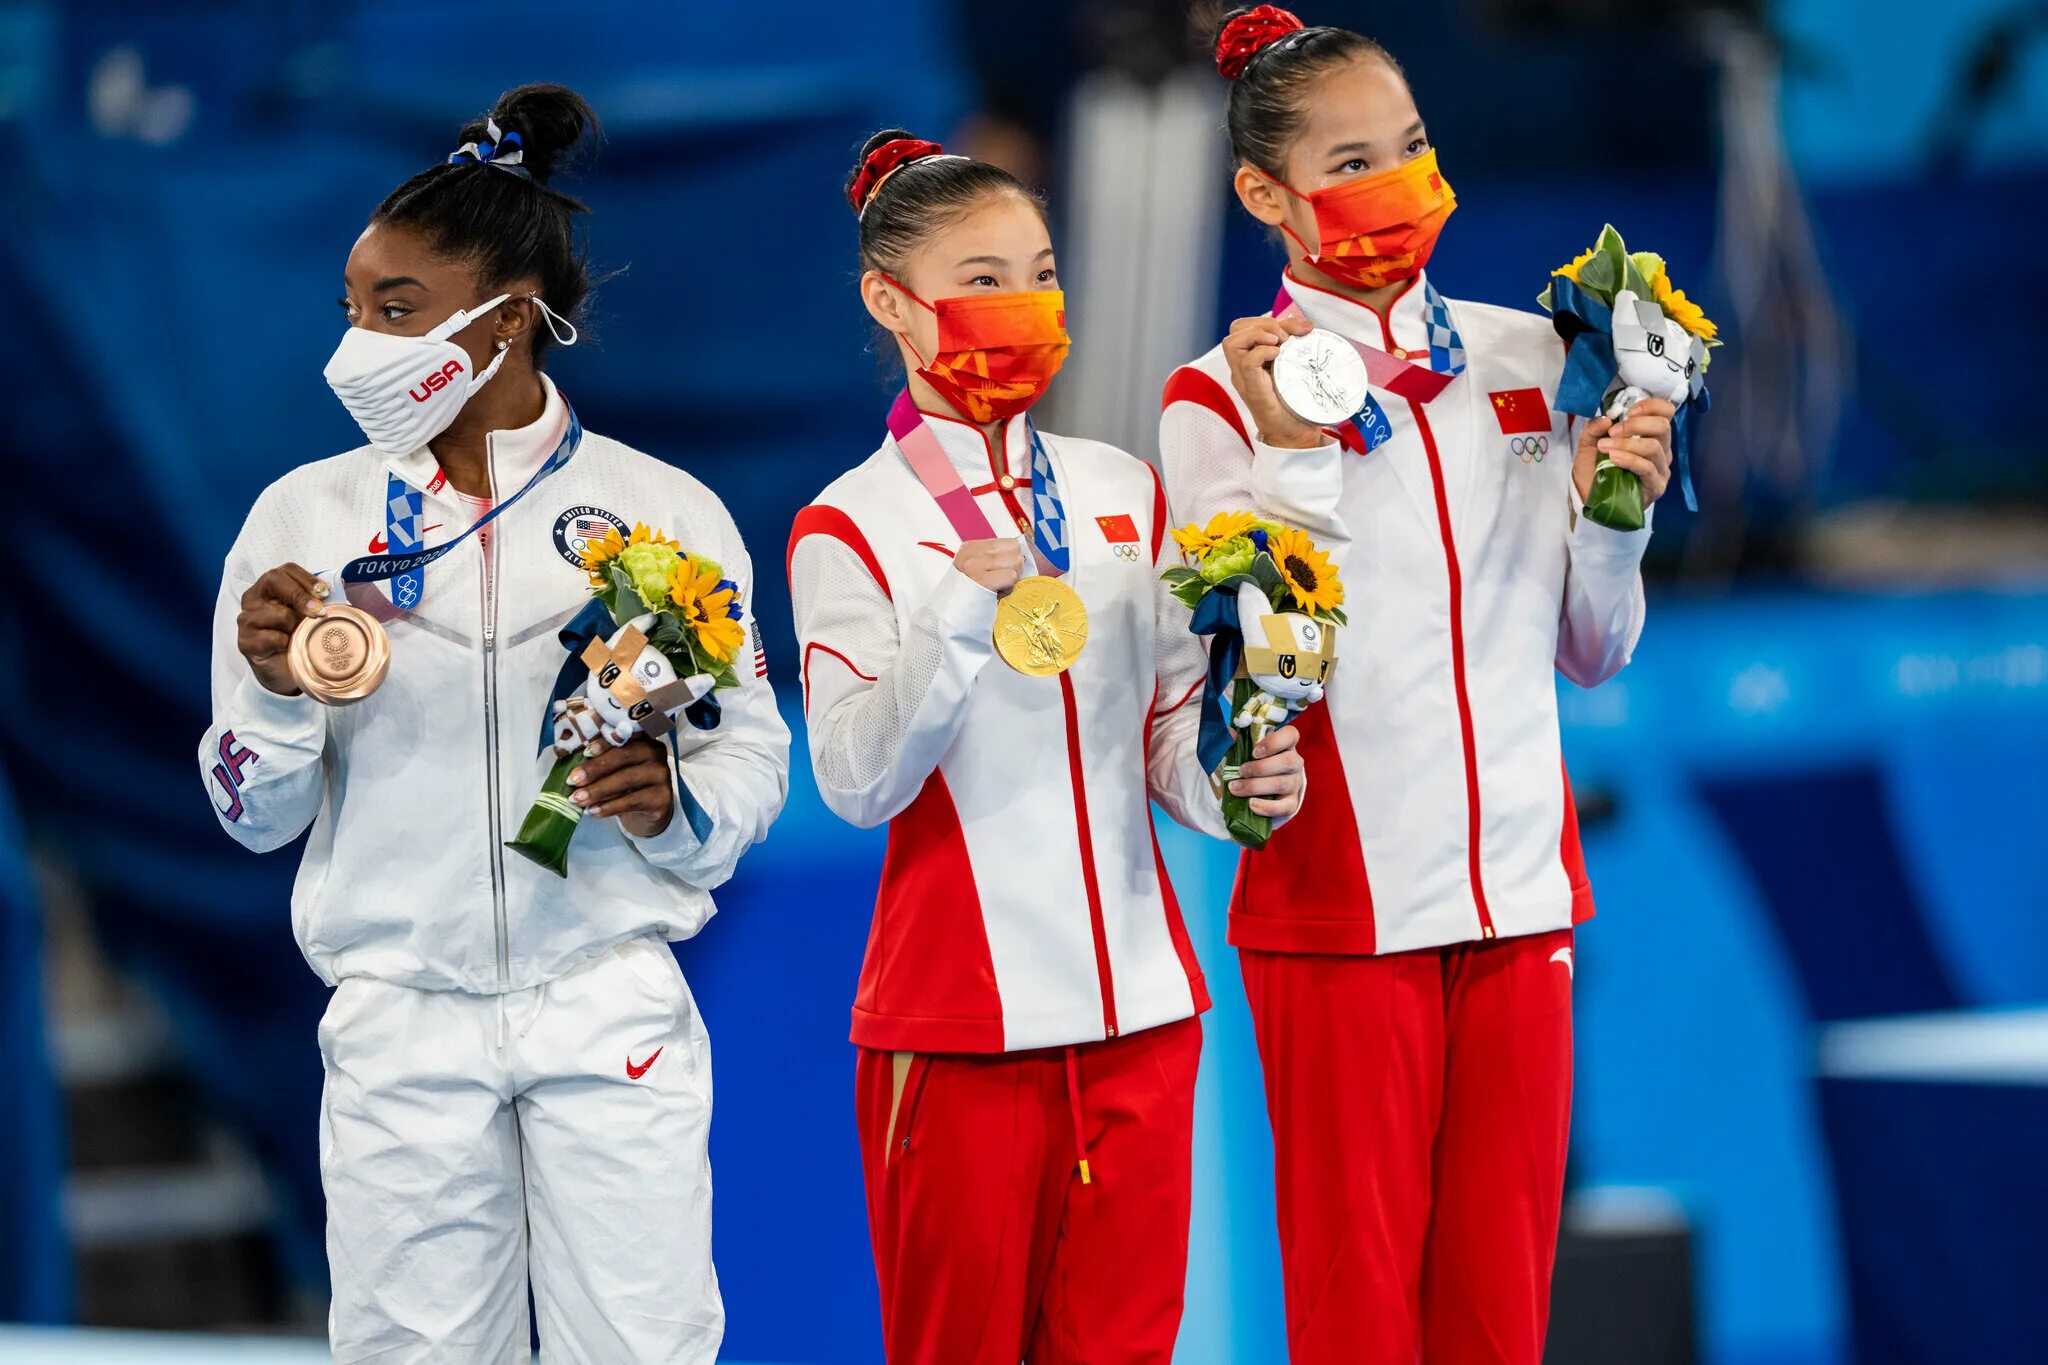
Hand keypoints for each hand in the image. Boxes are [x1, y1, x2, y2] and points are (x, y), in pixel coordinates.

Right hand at [237, 563, 328, 695]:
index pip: (285, 570)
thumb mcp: (311, 616)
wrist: (286, 671)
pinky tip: (286, 647)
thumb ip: (319, 600)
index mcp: (269, 588)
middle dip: (301, 594)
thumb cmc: (298, 638)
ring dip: (295, 625)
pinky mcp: (245, 641)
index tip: (325, 593)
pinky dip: (284, 643)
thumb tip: (341, 585)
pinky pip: (270, 637)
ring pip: (277, 612)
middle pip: (273, 579)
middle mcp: (254, 598)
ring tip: (298, 636)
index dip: (307, 578)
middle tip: (319, 612)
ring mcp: (246, 619)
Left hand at [569, 735, 674, 837]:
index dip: (604, 743)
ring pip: (627, 779)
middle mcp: (655, 752)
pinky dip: (609, 807)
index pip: (623, 736)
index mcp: (642, 738)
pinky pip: (632, 801)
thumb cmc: (625, 783)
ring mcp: (662, 775)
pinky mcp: (663, 798)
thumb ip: (600, 761)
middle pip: (624, 756)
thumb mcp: (614, 768)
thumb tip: (573, 768)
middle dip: (595, 768)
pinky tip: (593, 811)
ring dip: (598, 790)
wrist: (647, 811)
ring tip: (577, 799)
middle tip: (572, 781)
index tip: (584, 753)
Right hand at [954, 538, 1025, 597]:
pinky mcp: (980, 579)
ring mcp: (974, 564)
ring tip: (997, 588)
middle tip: (1001, 583)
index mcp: (970, 548)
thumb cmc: (969, 598)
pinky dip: (1009, 588)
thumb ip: (996, 559)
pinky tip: (996, 595)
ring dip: (1012, 579)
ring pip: (1015, 561)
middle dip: (1015, 567)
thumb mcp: (978, 570)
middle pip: (1015, 548)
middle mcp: (970, 552)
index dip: (1012, 559)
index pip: (1010, 543)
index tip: (1001, 575)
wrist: (950, 618)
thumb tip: (1023, 556)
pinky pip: (1011, 576)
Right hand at [1222, 313, 1324, 449]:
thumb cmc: (1295, 403)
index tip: (1296, 328)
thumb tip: (1305, 325)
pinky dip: (1263, 352)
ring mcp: (1243, 379)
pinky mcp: (1251, 390)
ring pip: (1232, 343)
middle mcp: (1241, 368)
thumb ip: (1296, 344)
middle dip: (1263, 323)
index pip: (1244, 327)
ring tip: (1281, 343)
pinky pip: (1246, 361)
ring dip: (1259, 334)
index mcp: (1251, 359)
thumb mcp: (1297, 365)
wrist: (1295, 434)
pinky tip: (1279, 356)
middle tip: (1287, 336)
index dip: (1266, 320)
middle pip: (1235, 330)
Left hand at [1229, 724, 1305, 819]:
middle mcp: (1293, 763)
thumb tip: (1230, 733)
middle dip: (1261, 767)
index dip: (1275, 741)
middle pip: (1288, 761)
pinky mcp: (1291, 803)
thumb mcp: (1240, 753)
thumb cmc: (1248, 767)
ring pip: (1283, 783)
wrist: (1252, 794)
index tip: (1254, 752)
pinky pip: (1286, 807)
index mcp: (1283, 745)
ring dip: (1257, 786)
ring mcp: (1295, 784)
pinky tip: (1251, 804)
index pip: (1290, 735)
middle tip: (1241, 771)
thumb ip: (1235, 742)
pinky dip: (1267, 807)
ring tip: (1236, 789)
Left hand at [1573, 398, 1674, 505]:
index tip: (1629, 410)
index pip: (1666, 412)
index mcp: (1651, 433)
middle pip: (1662, 426)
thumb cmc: (1594, 467)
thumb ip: (1594, 428)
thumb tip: (1607, 418)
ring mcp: (1661, 468)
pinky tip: (1614, 458)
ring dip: (1627, 443)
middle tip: (1612, 432)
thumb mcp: (1589, 442)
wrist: (1588, 495)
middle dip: (1635, 425)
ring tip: (1605, 447)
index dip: (1652, 406)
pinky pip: (1647, 468)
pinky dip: (1629, 459)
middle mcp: (1661, 449)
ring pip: (1654, 447)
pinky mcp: (1656, 486)